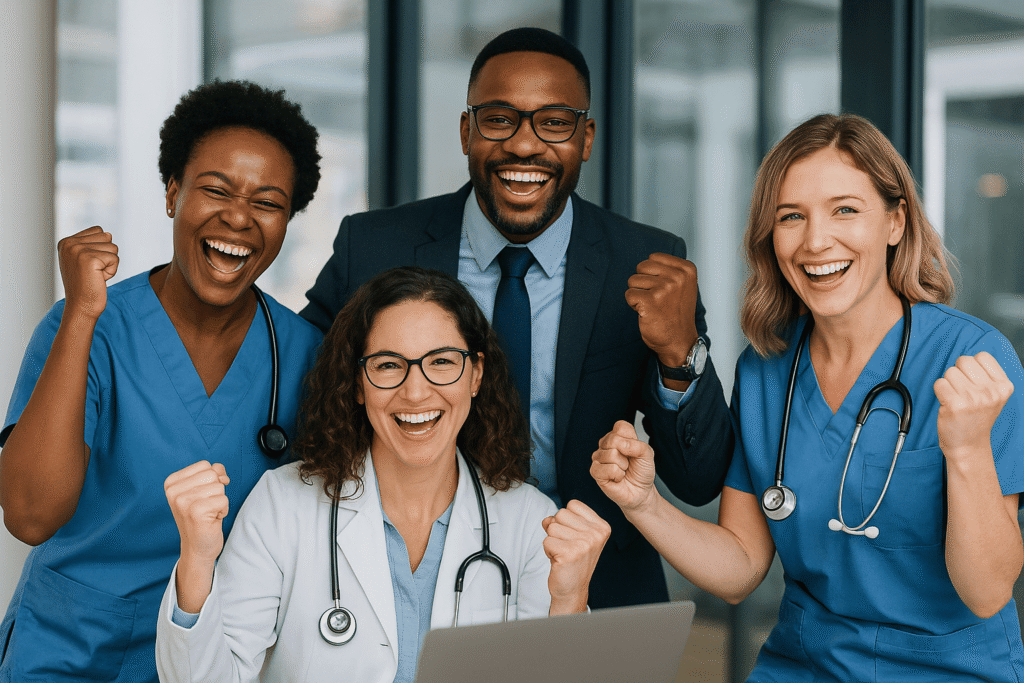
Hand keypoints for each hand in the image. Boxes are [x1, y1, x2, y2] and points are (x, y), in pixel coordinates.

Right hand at [57, 226, 118, 320]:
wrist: (81, 306)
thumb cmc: (86, 285)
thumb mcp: (84, 260)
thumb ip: (93, 244)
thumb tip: (109, 234)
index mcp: (66, 241)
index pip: (98, 231)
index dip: (100, 249)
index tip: (89, 265)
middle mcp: (70, 243)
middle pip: (107, 237)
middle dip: (106, 255)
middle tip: (93, 271)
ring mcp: (78, 250)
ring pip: (113, 247)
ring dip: (110, 264)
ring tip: (95, 275)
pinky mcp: (90, 259)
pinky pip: (115, 259)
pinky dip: (112, 271)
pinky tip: (99, 279)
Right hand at [164, 461, 230, 564]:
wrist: (197, 548)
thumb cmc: (202, 517)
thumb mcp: (202, 490)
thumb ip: (211, 473)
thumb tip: (220, 470)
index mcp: (171, 483)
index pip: (205, 465)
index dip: (213, 479)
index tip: (203, 496)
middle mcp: (173, 491)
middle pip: (212, 474)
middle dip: (217, 490)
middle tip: (206, 506)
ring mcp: (183, 501)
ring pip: (219, 486)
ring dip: (220, 501)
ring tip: (208, 513)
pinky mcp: (196, 511)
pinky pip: (224, 499)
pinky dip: (223, 510)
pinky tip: (211, 520)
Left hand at [542, 499, 609, 613]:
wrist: (573, 589)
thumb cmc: (573, 560)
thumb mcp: (575, 535)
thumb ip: (562, 520)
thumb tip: (547, 519)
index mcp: (601, 526)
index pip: (573, 504)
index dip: (567, 519)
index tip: (573, 536)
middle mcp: (596, 534)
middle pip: (561, 513)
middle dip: (557, 529)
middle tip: (566, 546)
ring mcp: (584, 543)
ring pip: (552, 526)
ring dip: (552, 540)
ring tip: (563, 553)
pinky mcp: (569, 553)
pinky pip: (546, 540)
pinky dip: (548, 550)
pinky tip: (559, 560)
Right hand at [591, 420, 657, 512]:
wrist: (641, 492)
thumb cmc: (641, 472)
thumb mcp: (647, 454)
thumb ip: (638, 445)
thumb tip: (621, 445)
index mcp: (617, 436)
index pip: (620, 426)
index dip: (632, 440)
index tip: (635, 451)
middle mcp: (605, 445)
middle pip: (614, 440)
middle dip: (627, 454)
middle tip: (628, 463)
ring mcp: (598, 457)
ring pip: (611, 454)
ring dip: (623, 466)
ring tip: (623, 471)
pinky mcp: (595, 471)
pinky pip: (608, 468)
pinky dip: (618, 475)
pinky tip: (617, 478)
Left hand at [625, 253, 698, 367]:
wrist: (679, 341)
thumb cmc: (676, 314)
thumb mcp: (682, 285)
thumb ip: (670, 269)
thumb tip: (649, 259)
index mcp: (687, 269)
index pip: (653, 257)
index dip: (652, 274)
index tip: (664, 289)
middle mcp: (678, 277)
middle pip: (641, 266)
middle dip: (642, 282)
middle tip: (656, 299)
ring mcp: (665, 288)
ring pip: (633, 280)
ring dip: (638, 294)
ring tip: (653, 306)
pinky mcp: (650, 301)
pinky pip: (629, 294)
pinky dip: (633, 305)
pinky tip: (646, 312)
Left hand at [934, 352, 1013, 462]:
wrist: (969, 444)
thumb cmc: (976, 417)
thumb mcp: (992, 395)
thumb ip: (985, 375)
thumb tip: (967, 357)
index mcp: (1003, 386)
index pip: (982, 356)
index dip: (971, 367)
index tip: (973, 382)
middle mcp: (991, 391)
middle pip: (964, 360)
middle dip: (958, 373)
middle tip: (962, 391)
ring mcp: (973, 398)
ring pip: (950, 371)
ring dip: (948, 383)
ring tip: (956, 399)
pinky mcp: (955, 404)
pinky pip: (939, 383)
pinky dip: (939, 391)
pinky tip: (948, 404)